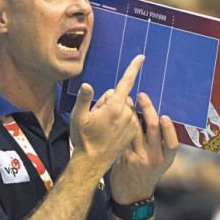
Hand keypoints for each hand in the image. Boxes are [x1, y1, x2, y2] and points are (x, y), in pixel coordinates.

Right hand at [70, 55, 143, 174]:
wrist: (93, 162)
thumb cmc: (83, 140)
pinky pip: (127, 118)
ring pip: (123, 108)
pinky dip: (120, 121)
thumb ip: (84, 99)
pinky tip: (110, 132)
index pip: (126, 82)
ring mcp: (131, 124)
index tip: (141, 57)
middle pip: (119, 96)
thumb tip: (87, 85)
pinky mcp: (133, 132)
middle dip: (109, 101)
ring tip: (102, 126)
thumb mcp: (78, 117)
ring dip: (114, 112)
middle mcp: (126, 114)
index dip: (133, 68)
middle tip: (96, 117)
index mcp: (114, 108)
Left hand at [110, 88, 178, 203]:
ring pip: (135, 130)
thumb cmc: (148, 174)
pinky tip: (120, 114)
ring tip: (128, 100)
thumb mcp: (161, 163)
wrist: (132, 195)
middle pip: (152, 129)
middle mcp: (154, 159)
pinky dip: (122, 124)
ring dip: (131, 112)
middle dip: (148, 109)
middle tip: (142, 95)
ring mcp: (138, 159)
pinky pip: (124, 137)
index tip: (164, 116)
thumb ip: (161, 145)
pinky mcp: (124, 158)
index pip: (172, 143)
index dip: (169, 129)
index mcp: (166, 160)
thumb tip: (159, 117)